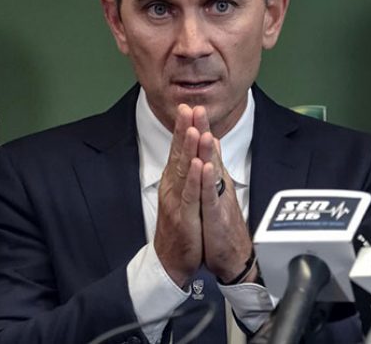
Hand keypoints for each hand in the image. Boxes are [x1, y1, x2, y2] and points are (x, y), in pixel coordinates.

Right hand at [153, 105, 203, 287]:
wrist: (171, 262)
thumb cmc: (181, 229)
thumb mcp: (185, 196)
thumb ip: (190, 172)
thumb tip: (198, 148)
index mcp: (174, 181)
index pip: (179, 149)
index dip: (184, 128)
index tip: (189, 107)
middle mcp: (172, 187)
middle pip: (179, 153)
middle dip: (185, 130)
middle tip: (189, 108)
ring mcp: (177, 201)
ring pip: (184, 170)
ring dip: (190, 149)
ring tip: (195, 129)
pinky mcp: (185, 217)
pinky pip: (190, 195)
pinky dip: (194, 179)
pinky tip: (198, 164)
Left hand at [195, 121, 255, 283]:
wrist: (232, 258)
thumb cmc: (222, 225)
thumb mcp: (217, 191)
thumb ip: (216, 165)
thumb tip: (214, 142)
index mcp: (214, 179)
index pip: (205, 150)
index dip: (198, 128)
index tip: (190, 107)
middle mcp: (218, 185)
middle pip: (209, 154)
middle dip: (202, 130)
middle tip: (196, 108)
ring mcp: (218, 199)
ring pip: (211, 171)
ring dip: (206, 150)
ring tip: (200, 130)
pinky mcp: (218, 216)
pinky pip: (211, 196)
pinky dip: (207, 181)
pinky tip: (204, 166)